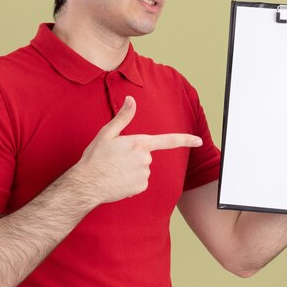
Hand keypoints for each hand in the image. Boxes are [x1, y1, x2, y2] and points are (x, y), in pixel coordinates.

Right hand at [75, 96, 202, 204]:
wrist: (87, 184)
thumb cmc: (95, 158)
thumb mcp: (107, 133)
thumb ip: (123, 117)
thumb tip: (131, 99)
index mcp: (139, 143)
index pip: (168, 140)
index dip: (185, 140)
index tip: (199, 140)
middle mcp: (145, 159)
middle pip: (146, 155)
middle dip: (134, 156)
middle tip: (114, 159)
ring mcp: (144, 174)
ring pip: (142, 169)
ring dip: (131, 169)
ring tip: (114, 170)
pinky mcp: (141, 187)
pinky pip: (139, 181)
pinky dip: (130, 181)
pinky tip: (117, 181)